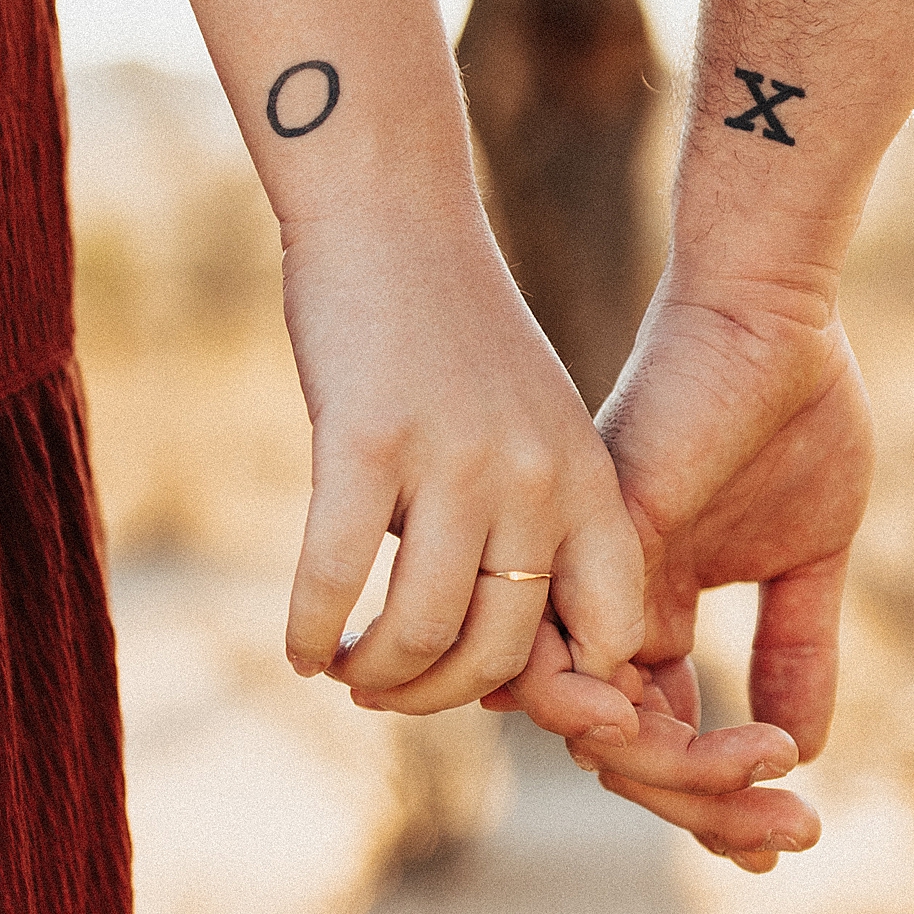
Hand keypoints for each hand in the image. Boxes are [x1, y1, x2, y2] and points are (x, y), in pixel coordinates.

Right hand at [280, 179, 646, 716]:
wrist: (392, 218)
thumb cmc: (454, 334)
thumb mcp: (534, 424)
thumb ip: (537, 522)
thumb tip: (505, 653)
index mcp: (586, 478)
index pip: (613, 629)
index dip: (565, 687)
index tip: (499, 690)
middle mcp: (534, 478)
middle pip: (501, 651)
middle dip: (436, 694)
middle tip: (386, 689)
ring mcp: (452, 461)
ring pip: (423, 633)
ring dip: (375, 676)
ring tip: (344, 670)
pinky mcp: (365, 442)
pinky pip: (338, 579)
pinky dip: (312, 631)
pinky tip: (300, 648)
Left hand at [497, 266, 873, 863]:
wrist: (774, 318)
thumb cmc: (793, 409)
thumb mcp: (812, 557)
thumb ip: (798, 651)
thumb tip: (805, 753)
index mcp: (655, 609)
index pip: (664, 739)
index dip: (720, 802)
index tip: (793, 837)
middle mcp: (610, 604)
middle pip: (631, 756)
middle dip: (713, 811)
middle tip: (793, 832)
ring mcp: (596, 577)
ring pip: (600, 731)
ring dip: (684, 778)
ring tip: (769, 777)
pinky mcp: (595, 544)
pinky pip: (580, 659)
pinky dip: (633, 720)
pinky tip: (704, 735)